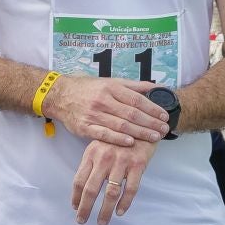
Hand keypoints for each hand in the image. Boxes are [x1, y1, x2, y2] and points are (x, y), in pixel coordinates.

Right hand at [41, 75, 168, 147]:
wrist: (60, 95)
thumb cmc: (88, 88)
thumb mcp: (109, 81)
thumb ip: (132, 86)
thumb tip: (154, 86)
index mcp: (111, 88)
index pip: (136, 99)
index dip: (152, 108)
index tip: (164, 115)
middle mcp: (103, 100)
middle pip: (132, 114)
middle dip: (150, 123)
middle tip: (164, 129)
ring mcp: (93, 114)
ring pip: (121, 125)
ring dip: (140, 132)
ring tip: (154, 137)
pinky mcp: (85, 127)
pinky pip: (104, 134)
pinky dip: (118, 139)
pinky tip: (131, 142)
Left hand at [71, 139, 155, 224]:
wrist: (143, 123)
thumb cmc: (119, 137)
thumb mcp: (101, 143)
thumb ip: (93, 162)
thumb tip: (83, 186)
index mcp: (92, 153)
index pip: (79, 179)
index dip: (76, 196)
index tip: (75, 207)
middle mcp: (104, 158)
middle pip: (91, 189)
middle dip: (85, 208)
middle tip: (82, 220)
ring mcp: (122, 161)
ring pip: (111, 192)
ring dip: (105, 210)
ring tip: (102, 222)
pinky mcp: (138, 165)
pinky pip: (130, 189)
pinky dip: (125, 203)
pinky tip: (120, 212)